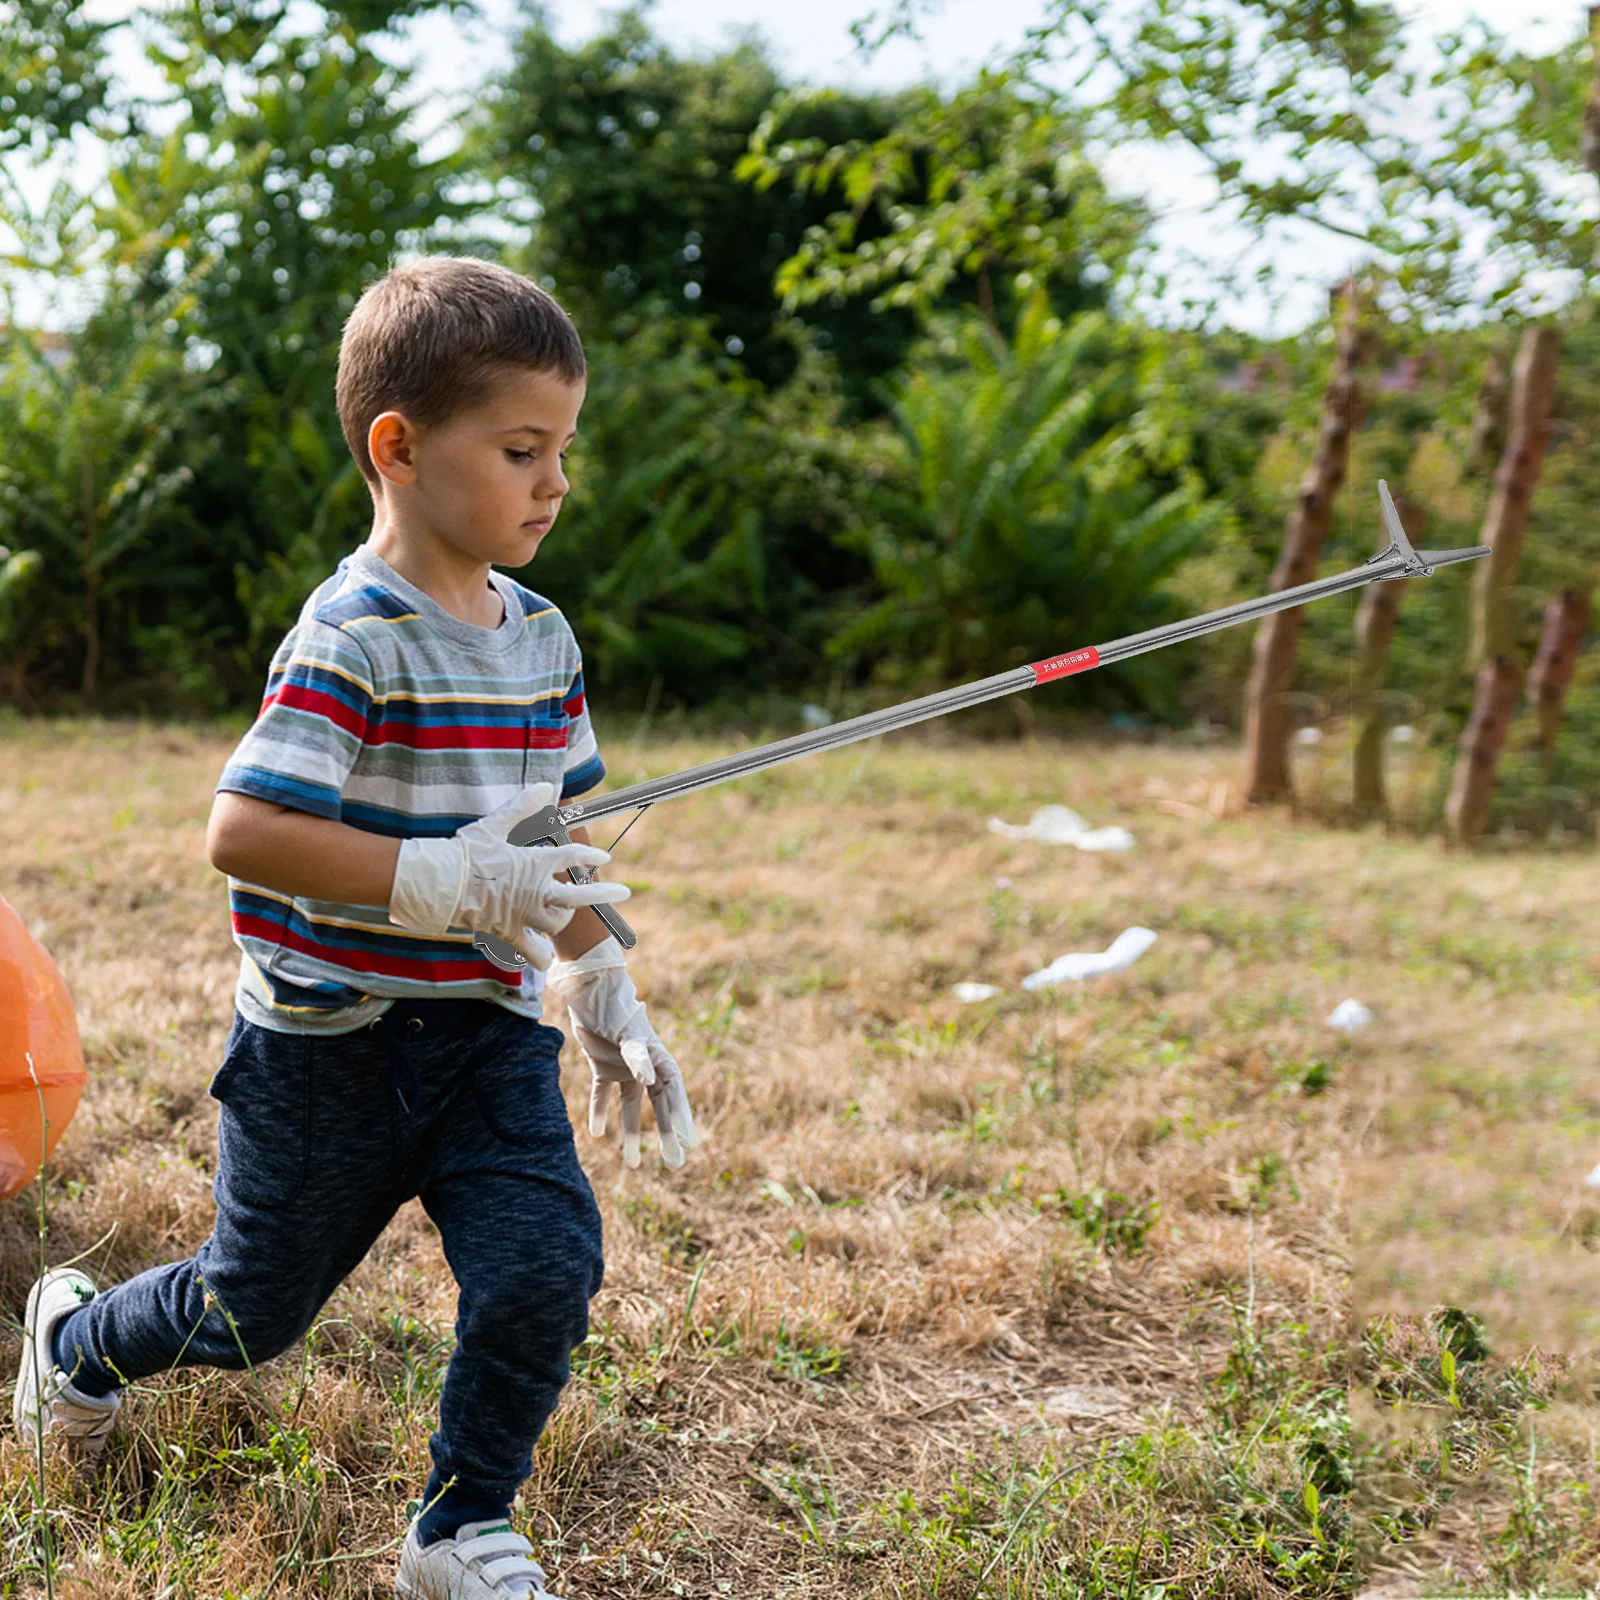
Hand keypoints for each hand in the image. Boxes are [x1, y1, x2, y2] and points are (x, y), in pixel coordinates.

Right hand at [389, 784, 630, 969]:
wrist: (439, 884)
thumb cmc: (467, 852)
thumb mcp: (495, 824)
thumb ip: (523, 806)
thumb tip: (547, 785)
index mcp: (534, 863)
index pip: (571, 856)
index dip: (589, 855)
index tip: (604, 857)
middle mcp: (534, 891)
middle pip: (578, 896)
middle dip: (603, 893)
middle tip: (625, 892)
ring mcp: (523, 915)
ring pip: (557, 923)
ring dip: (563, 917)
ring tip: (560, 910)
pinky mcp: (508, 933)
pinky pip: (533, 953)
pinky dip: (539, 953)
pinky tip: (540, 949)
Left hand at [549, 940, 697, 1167]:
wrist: (588, 989)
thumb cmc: (613, 1007)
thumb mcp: (627, 1031)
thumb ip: (638, 1054)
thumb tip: (650, 1079)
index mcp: (657, 1056)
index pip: (674, 1092)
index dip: (681, 1116)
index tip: (687, 1142)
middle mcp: (645, 1065)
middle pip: (659, 1105)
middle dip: (666, 1133)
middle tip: (675, 1163)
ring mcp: (624, 1067)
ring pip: (632, 1106)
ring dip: (632, 1132)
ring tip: (631, 1164)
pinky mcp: (603, 1066)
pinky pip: (604, 1094)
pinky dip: (600, 1111)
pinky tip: (595, 1133)